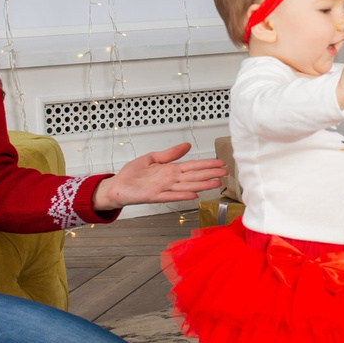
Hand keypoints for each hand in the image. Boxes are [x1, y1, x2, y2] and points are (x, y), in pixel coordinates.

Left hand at [93, 143, 226, 209]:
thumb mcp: (152, 158)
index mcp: (171, 170)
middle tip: (225, 173)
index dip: (207, 165)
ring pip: (187, 187)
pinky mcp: (154, 196)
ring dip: (202, 185)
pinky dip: (182, 196)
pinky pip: (171, 196)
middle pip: (194, 176)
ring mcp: (164, 189)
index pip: (193, 166)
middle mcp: (170, 180)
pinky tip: (194, 195)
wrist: (118, 186)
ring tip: (216, 183)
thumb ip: (170, 154)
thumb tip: (187, 145)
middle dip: (210, 174)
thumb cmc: (132, 174)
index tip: (220, 163)